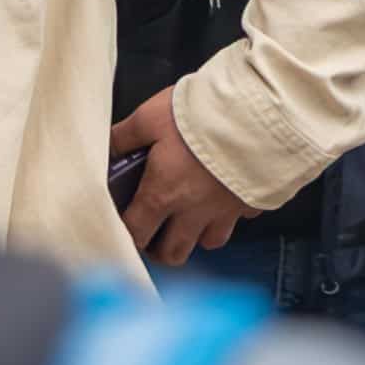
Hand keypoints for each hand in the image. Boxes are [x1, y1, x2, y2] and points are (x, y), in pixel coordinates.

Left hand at [106, 85, 254, 267]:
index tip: (126, 223)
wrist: (258, 111)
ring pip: (209, 242)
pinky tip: (227, 197)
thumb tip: (107, 147)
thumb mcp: (151, 116)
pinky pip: (241, 219)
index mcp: (162, 194)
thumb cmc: (202, 114)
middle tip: (156, 232)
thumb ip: (125, 136)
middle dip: (160, 249)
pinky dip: (232, 214)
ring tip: (191, 219)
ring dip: (197, 236)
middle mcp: (193, 210)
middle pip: (173, 252)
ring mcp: (226, 210)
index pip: (135, 233)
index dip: (127, 233)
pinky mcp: (252, 201)